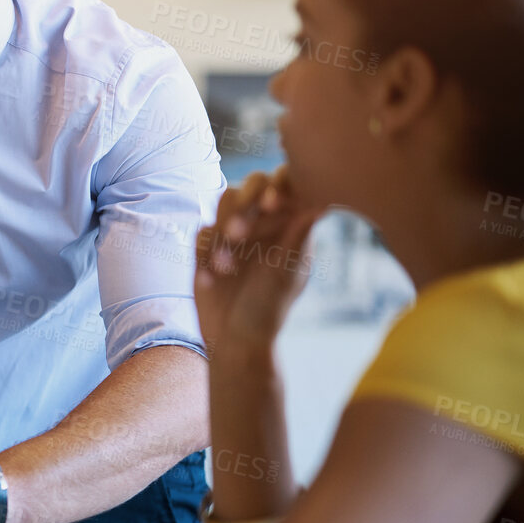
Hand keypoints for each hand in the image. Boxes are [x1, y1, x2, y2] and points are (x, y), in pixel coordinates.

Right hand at [195, 166, 324, 354]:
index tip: (274, 204)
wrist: (232, 339)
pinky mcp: (209, 245)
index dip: (281, 184)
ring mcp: (235, 232)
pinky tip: (213, 278)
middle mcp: (265, 222)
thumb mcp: (286, 275)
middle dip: (246, 204)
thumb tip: (320, 202)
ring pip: (226, 200)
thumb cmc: (267, 310)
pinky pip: (203, 230)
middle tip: (240, 233)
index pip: (289, 184)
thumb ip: (298, 237)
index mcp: (291, 225)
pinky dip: (207, 252)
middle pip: (254, 182)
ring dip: (223, 230)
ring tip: (226, 266)